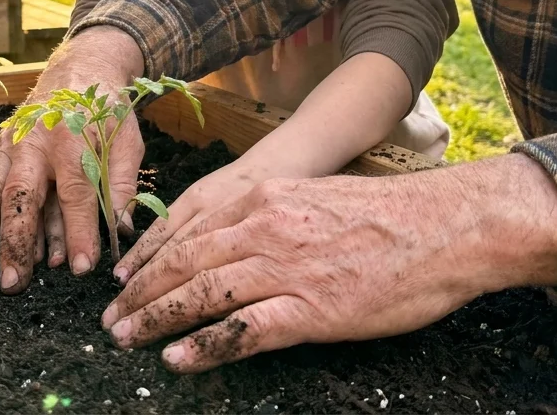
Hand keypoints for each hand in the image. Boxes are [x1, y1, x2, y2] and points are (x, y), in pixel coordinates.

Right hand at [0, 26, 144, 293]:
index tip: (81, 268)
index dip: (79, 232)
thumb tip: (121, 230)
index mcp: (73, 141)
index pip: (77, 195)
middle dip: (16, 242)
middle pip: (22, 197)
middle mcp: (35, 145)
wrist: (78, 68)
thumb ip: (123, 184)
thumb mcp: (128, 140)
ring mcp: (10, 147)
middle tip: (14, 283)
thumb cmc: (106, 110)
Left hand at [100, 154, 556, 373]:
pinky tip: (178, 358)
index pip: (188, 229)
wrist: (444, 224)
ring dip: (157, 318)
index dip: (149, 258)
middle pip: (183, 261)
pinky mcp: (310, 308)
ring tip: (128, 338)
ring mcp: (285, 268)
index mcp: (263, 198)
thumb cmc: (388, 213)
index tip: (124, 278)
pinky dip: (204, 346)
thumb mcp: (314, 197)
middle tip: (112, 317)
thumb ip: (270, 216)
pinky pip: (242, 331)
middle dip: (141, 291)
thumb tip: (237, 243)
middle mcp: (263, 228)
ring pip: (201, 294)